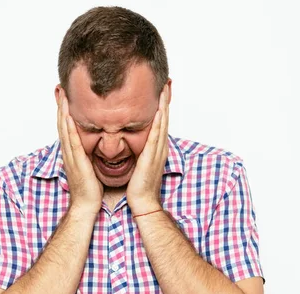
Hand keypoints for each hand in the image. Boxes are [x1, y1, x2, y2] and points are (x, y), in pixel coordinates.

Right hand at [57, 89, 102, 214]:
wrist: (86, 205)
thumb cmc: (90, 189)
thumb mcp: (90, 167)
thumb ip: (90, 155)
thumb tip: (96, 145)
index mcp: (73, 152)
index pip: (68, 127)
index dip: (65, 111)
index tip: (66, 96)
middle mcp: (69, 152)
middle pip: (62, 124)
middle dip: (61, 106)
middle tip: (60, 88)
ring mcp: (71, 156)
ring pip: (64, 129)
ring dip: (62, 111)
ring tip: (62, 95)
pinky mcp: (76, 161)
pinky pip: (71, 140)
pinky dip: (68, 126)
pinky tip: (68, 115)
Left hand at [126, 85, 168, 214]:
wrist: (142, 203)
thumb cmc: (138, 187)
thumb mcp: (139, 164)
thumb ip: (138, 153)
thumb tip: (133, 143)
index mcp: (155, 149)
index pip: (159, 123)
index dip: (161, 106)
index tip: (160, 91)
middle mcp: (159, 147)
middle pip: (164, 119)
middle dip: (165, 101)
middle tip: (166, 83)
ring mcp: (158, 151)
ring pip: (162, 123)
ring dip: (164, 105)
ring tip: (164, 89)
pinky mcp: (152, 156)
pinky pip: (156, 134)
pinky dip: (158, 121)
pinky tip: (159, 109)